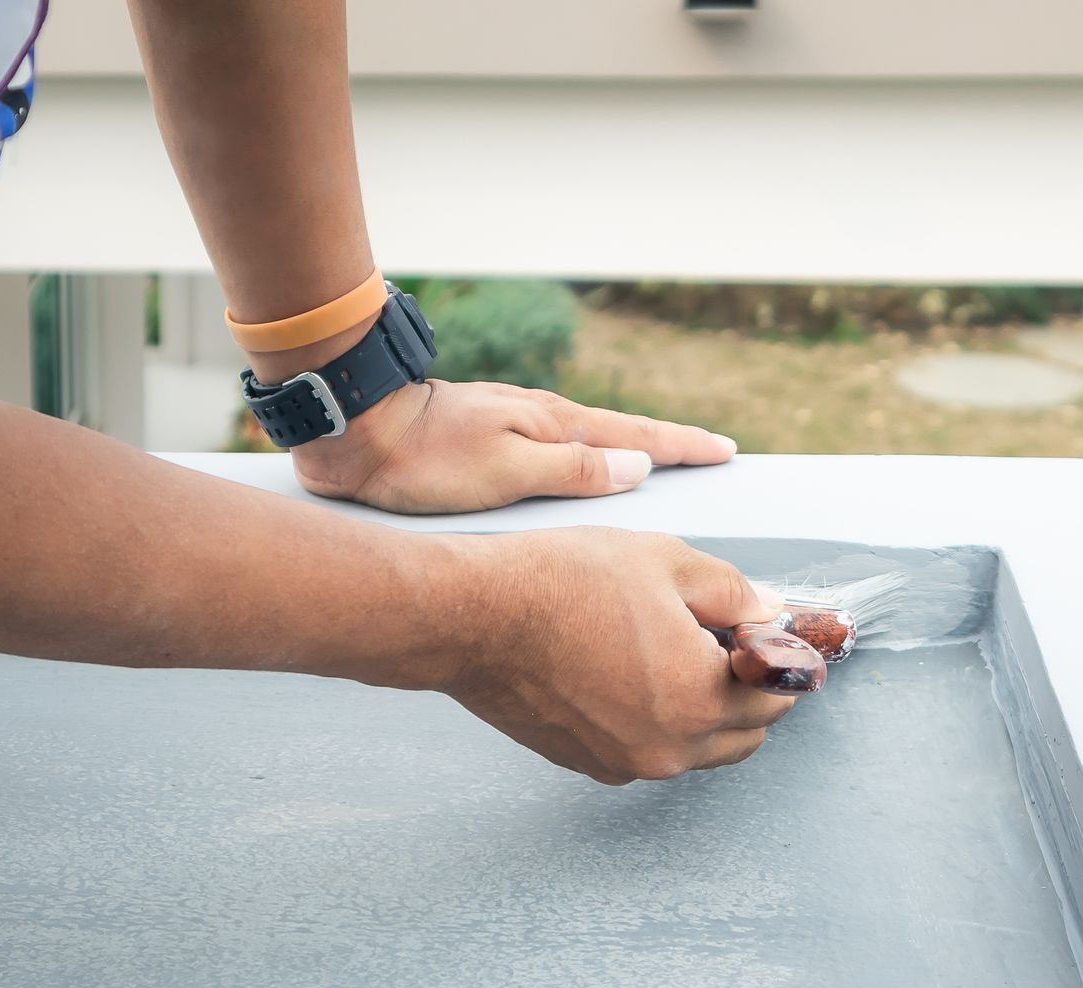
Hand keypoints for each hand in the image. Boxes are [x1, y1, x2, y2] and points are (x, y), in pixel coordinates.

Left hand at [290, 379, 739, 514]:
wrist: (358, 429)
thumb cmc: (427, 461)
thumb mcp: (507, 473)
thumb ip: (574, 470)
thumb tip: (638, 466)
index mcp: (556, 427)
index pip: (638, 439)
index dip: (683, 448)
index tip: (724, 451)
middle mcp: (542, 420)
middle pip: (620, 434)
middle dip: (666, 446)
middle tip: (707, 453)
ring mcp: (515, 424)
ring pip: (587, 439)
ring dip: (625, 450)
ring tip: (655, 463)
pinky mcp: (488, 436)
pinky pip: (556, 448)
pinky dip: (584, 456)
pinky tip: (578, 467)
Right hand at [440, 528, 796, 784]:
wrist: (474, 617)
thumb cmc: (562, 584)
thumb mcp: (668, 562)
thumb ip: (734, 593)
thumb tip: (768, 613)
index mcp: (701, 698)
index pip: (778, 696)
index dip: (778, 659)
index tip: (767, 635)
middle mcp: (670, 747)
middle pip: (746, 735)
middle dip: (748, 692)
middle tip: (724, 642)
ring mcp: (627, 762)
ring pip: (698, 749)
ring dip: (704, 712)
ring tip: (670, 653)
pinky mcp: (590, 764)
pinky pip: (648, 750)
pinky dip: (657, 722)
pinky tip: (630, 672)